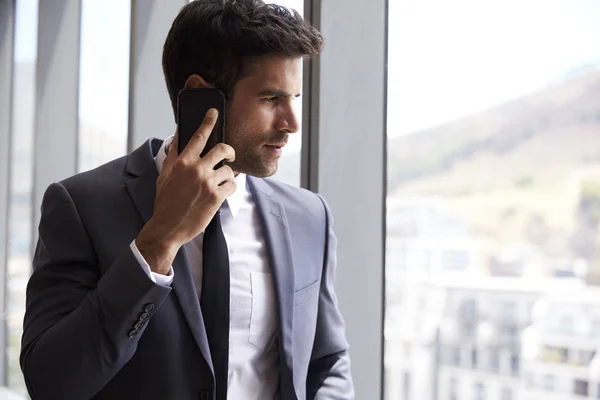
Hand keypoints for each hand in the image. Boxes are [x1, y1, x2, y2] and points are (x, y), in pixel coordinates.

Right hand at [136, 109, 235, 274]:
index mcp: (182, 162)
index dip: (208, 122)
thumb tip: (179, 138)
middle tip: (229, 155)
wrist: (167, 228)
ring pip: (229, 170)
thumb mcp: (165, 175)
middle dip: (229, 151)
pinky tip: (222, 193)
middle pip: (222, 149)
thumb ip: (174, 156)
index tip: (214, 112)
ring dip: (228, 175)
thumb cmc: (165, 202)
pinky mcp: (216, 197)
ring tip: (220, 182)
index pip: (198, 136)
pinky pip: (233, 186)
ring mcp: (207, 183)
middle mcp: (196, 170)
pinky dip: (230, 188)